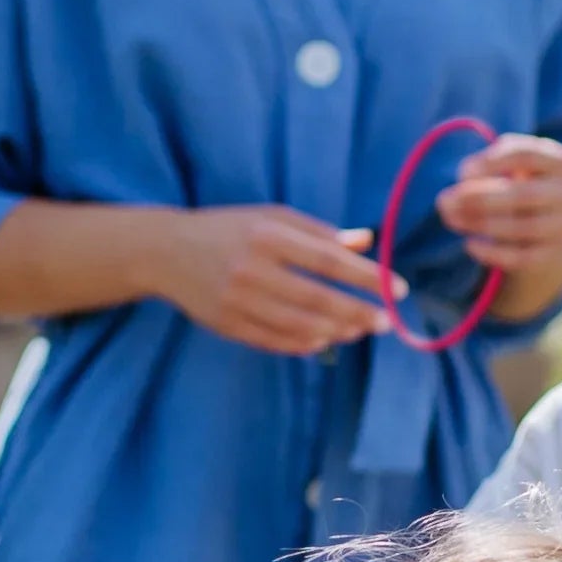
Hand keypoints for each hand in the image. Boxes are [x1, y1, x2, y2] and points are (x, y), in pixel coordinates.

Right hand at [150, 205, 389, 355]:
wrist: (165, 252)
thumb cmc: (228, 229)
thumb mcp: (271, 218)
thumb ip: (319, 231)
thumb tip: (367, 242)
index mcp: (268, 235)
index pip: (328, 260)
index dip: (366, 277)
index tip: (397, 288)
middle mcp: (252, 268)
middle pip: (318, 298)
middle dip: (358, 312)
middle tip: (386, 321)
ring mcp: (238, 300)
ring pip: (299, 325)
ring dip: (336, 331)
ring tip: (359, 330)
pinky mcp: (227, 325)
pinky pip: (275, 341)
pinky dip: (304, 343)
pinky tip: (325, 339)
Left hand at [432, 132, 561, 314]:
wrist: (544, 223)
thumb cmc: (516, 183)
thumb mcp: (506, 165)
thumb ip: (485, 167)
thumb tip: (462, 180)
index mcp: (556, 160)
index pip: (526, 154)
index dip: (491, 162)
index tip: (462, 172)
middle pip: (523, 195)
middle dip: (479, 198)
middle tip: (444, 201)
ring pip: (522, 228)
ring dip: (480, 224)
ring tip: (449, 218)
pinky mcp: (551, 254)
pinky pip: (522, 257)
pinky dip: (493, 254)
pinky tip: (469, 245)